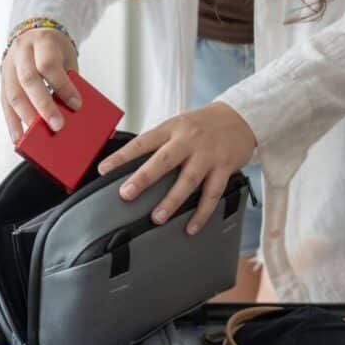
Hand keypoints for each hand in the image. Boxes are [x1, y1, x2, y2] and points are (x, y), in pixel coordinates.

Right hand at [0, 28, 79, 140]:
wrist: (35, 33)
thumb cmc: (55, 50)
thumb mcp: (66, 58)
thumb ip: (68, 80)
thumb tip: (72, 110)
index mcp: (42, 41)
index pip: (48, 65)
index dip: (62, 86)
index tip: (76, 105)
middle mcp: (21, 52)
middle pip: (29, 80)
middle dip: (44, 106)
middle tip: (58, 125)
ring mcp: (9, 65)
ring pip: (13, 93)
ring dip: (26, 117)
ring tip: (37, 135)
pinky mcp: (2, 79)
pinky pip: (5, 102)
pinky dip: (12, 121)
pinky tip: (18, 136)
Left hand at [98, 102, 256, 234]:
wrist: (240, 117)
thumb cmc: (203, 125)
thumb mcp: (178, 125)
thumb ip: (159, 143)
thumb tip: (129, 164)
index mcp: (172, 128)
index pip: (142, 142)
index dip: (122, 156)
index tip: (103, 170)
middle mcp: (189, 140)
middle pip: (163, 160)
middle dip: (143, 178)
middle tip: (126, 194)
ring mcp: (207, 155)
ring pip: (188, 180)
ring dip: (172, 201)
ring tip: (157, 218)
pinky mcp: (224, 167)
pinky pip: (212, 194)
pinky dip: (202, 213)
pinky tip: (191, 227)